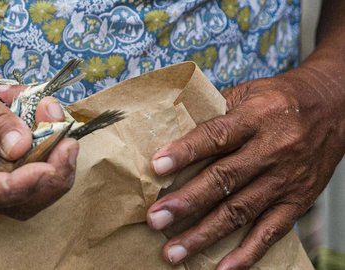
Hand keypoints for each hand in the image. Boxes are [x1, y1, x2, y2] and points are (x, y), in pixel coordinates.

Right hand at [0, 36, 77, 219]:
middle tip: (69, 144)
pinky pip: (31, 160)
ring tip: (58, 118)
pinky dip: (48, 139)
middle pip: (11, 200)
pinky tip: (46, 109)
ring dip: (54, 159)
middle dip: (48, 178)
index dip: (17, 187)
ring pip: (27, 187)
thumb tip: (21, 148)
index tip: (47, 167)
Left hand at [146, 67, 344, 267]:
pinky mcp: (298, 200)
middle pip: (224, 178)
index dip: (185, 152)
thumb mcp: (247, 93)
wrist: (335, 106)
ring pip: (241, 210)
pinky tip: (223, 268)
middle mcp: (271, 149)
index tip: (157, 166)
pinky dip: (247, 253)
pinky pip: (271, 231)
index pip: (215, 136)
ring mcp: (285, 178)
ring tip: (174, 251)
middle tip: (156, 218)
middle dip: (187, 201)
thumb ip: (214, 114)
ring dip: (204, 233)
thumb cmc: (280, 100)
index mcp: (255, 117)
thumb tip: (169, 133)